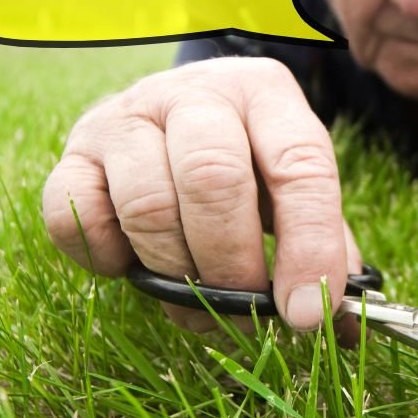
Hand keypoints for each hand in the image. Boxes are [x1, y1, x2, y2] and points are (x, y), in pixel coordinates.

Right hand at [43, 57, 360, 331]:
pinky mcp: (74, 151)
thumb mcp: (290, 185)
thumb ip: (323, 244)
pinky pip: (77, 215)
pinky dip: (106, 257)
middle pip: (213, 178)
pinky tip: (131, 264)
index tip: (308, 313)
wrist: (169, 109)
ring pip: (147, 204)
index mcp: (264, 92)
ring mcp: (126, 116)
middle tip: (242, 308)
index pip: (299, 163)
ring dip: (174, 270)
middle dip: (232, 264)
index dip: (309, 245)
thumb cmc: (244, 161)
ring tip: (194, 297)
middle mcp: (194, 92)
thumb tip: (343, 324)